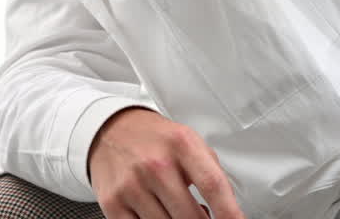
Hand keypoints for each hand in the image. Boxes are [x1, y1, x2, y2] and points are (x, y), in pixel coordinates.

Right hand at [88, 108, 244, 218]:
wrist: (109, 129)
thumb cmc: (153, 139)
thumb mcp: (189, 142)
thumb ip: (211, 173)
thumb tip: (227, 213)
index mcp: (181, 144)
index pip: (213, 186)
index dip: (230, 213)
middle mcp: (155, 165)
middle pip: (192, 217)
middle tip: (201, 216)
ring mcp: (132, 185)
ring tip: (176, 211)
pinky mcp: (113, 203)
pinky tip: (157, 215)